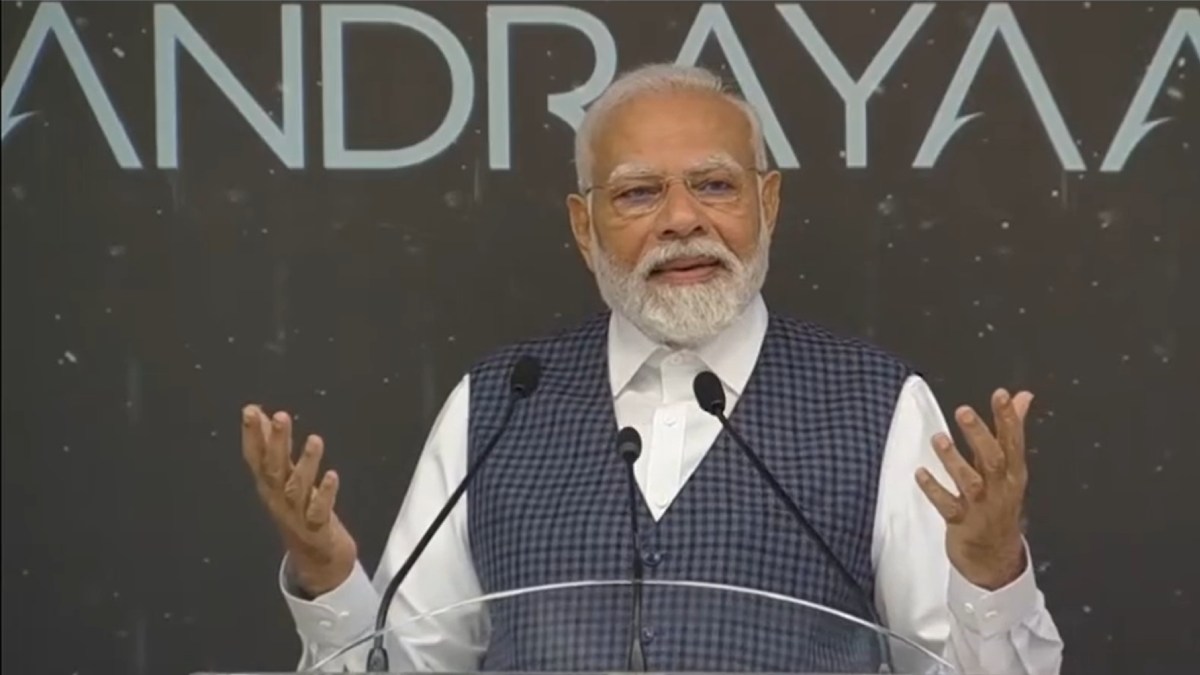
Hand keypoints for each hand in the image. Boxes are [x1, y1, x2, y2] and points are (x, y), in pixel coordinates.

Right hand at [241, 405, 357, 595]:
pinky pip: (318, 511)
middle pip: (274, 469)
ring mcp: (296, 514)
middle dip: (276, 442)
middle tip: (280, 417)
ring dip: (305, 464)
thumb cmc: (299, 509)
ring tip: (314, 440)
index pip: (255, 457)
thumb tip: (257, 411)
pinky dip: (324, 494)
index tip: (250, 411)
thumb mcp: (282, 475)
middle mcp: (278, 498)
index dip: (251, 434)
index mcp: (269, 484)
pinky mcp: (316, 528)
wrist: (315, 556)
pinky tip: (331, 476)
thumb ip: (270, 442)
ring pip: (296, 488)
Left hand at [916, 388, 1032, 589]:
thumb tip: (1023, 396)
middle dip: (979, 435)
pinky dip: (933, 490)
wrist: (996, 557)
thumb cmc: (1000, 504)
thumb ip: (1012, 429)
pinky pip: (947, 505)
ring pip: (970, 481)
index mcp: (1013, 473)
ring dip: (954, 460)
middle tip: (964, 411)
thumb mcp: (1010, 468)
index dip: (1008, 418)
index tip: (1002, 395)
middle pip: (993, 459)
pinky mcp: (962, 523)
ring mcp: (981, 507)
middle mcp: (1000, 488)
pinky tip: (920, 474)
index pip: (1014, 441)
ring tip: (939, 439)